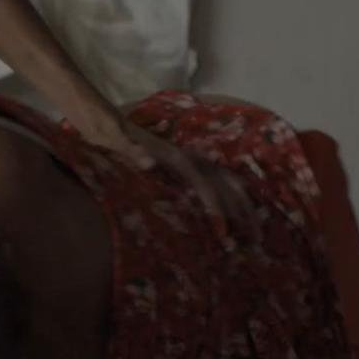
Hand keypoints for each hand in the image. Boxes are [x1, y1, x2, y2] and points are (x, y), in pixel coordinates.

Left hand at [78, 116, 255, 245]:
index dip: (215, 208)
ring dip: (242, 205)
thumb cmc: (108, 135)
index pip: (204, 186)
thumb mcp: (115, 141)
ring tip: (253, 231)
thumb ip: (131, 150)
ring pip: (226, 182)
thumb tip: (149, 162)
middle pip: (226, 184)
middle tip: (255, 238)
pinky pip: (214, 182)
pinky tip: (233, 216)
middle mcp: (188, 157)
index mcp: (176, 157)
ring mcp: (189, 160)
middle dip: (242, 211)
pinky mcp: (184, 165)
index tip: (222, 233)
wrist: (103, 120)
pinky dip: (229, 199)